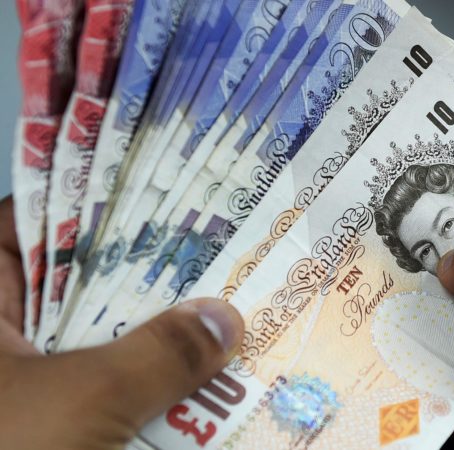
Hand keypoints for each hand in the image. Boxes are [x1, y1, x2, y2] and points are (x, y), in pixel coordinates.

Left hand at [0, 197, 244, 449]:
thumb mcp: (76, 406)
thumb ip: (156, 356)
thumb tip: (226, 319)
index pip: (38, 220)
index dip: (103, 202)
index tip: (168, 196)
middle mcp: (0, 328)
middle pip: (79, 278)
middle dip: (148, 270)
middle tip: (213, 250)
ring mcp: (24, 374)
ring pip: (98, 334)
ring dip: (154, 329)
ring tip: (218, 303)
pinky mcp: (52, 413)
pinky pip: (106, 381)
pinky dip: (145, 377)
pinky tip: (194, 372)